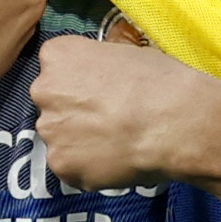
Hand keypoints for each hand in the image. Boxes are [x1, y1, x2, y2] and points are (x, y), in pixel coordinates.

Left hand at [32, 35, 220, 221]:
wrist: (177, 122)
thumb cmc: (159, 80)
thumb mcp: (125, 53)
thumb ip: (98, 66)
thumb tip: (98, 78)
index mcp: (57, 55)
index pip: (56, 67)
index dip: (80, 81)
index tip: (100, 91)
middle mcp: (43, 90)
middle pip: (53, 103)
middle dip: (74, 112)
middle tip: (107, 120)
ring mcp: (50, 130)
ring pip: (60, 137)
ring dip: (80, 142)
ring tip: (115, 144)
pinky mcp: (61, 164)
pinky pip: (71, 167)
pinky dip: (88, 168)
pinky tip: (115, 162)